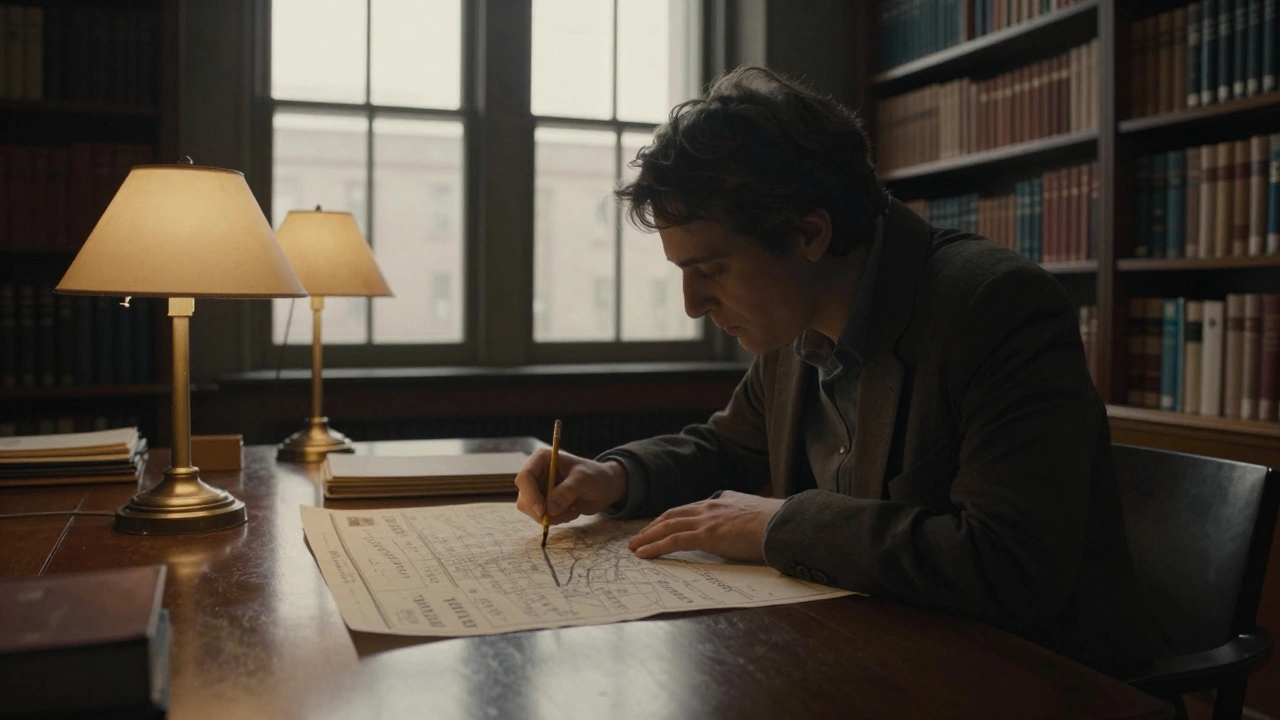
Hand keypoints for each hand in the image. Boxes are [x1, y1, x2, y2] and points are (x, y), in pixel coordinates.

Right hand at [514, 448, 627, 525]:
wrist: (604, 487)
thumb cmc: (595, 476)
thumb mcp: (583, 480)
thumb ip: (566, 492)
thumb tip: (548, 509)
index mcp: (542, 459)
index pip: (524, 477)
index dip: (530, 495)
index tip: (543, 511)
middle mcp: (536, 473)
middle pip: (524, 497)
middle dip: (541, 511)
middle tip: (563, 515)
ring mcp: (539, 489)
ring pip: (530, 510)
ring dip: (551, 517)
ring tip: (572, 512)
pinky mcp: (544, 502)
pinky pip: (540, 517)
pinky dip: (555, 519)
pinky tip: (571, 512)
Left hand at [628, 491, 785, 561]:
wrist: (783, 523)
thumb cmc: (777, 523)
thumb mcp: (758, 514)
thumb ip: (744, 518)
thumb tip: (745, 528)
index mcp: (723, 501)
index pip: (691, 509)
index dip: (674, 518)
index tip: (662, 525)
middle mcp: (711, 507)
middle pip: (673, 514)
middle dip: (654, 526)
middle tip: (640, 536)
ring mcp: (707, 520)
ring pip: (668, 526)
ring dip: (648, 536)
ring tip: (634, 546)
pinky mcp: (706, 535)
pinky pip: (673, 541)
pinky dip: (655, 546)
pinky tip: (643, 554)